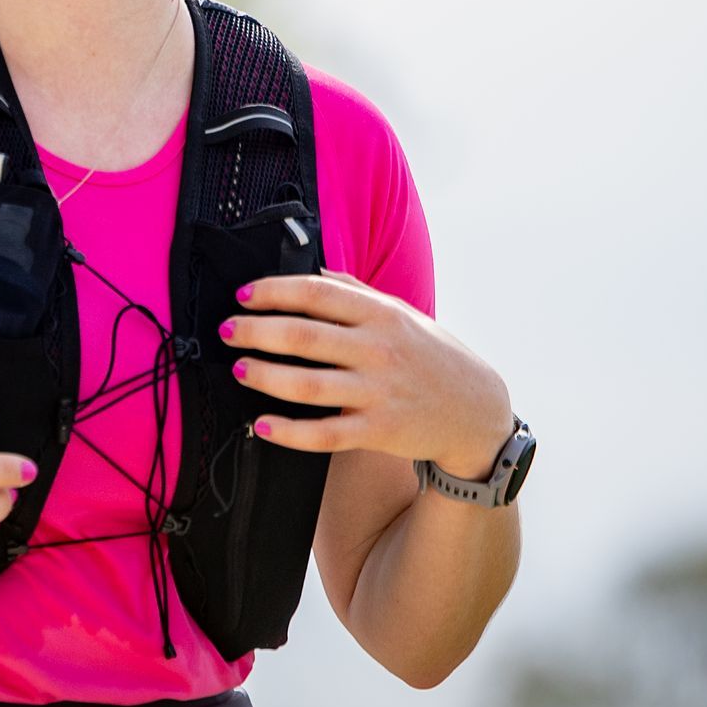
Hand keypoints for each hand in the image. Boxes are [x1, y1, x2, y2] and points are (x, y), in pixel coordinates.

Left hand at [221, 270, 513, 478]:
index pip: (316, 293)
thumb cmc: (432, 357)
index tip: (244, 295)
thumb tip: (313, 272)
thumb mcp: (403, 314)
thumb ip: (358, 293)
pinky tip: (262, 425)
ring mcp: (378, 392)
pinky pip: (324, 434)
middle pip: (303, 336)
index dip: (273, 292)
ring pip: (307, 385)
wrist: (477, 411)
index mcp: (381, 314)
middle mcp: (378, 350)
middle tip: (228, 331)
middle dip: (255, 332)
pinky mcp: (378, 431)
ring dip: (265, 376)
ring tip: (239, 369)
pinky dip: (288, 432)